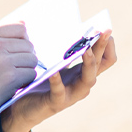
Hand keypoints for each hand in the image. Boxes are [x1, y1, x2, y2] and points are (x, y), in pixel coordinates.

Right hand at [0, 23, 39, 127]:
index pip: (20, 28)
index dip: (22, 41)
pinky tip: (12, 85)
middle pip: (28, 45)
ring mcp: (3, 60)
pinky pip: (31, 73)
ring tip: (12, 77)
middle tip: (14, 68)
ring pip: (32, 59)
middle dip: (25, 57)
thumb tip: (24, 24)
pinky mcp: (10, 77)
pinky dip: (25, 81)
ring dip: (26, 69)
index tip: (16, 51)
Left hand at [1, 29, 115, 131]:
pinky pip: (60, 91)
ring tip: (86, 50)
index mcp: (84, 73)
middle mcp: (83, 84)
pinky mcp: (56, 103)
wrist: (23, 107)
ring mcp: (72, 95)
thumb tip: (68, 25)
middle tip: (103, 30)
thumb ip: (64, 50)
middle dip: (102, 46)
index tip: (104, 29)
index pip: (107, 59)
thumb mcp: (55, 63)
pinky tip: (53, 72)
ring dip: (89, 63)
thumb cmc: (39, 82)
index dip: (108, 45)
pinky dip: (57, 81)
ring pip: (89, 79)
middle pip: (100, 64)